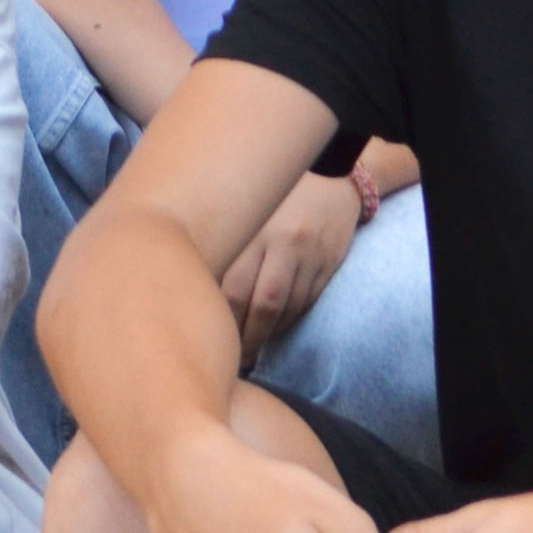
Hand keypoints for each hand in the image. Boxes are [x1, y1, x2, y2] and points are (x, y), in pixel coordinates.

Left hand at [224, 174, 364, 359]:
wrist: (332, 174)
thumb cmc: (274, 195)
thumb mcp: (247, 212)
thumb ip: (228, 247)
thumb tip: (199, 294)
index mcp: (256, 229)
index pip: (234, 287)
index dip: (222, 320)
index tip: (210, 337)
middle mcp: (285, 242)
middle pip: (263, 304)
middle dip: (247, 338)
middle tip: (234, 359)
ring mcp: (312, 255)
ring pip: (288, 309)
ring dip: (269, 334)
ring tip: (251, 352)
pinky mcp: (331, 263)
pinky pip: (308, 303)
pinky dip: (290, 322)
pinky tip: (275, 330)